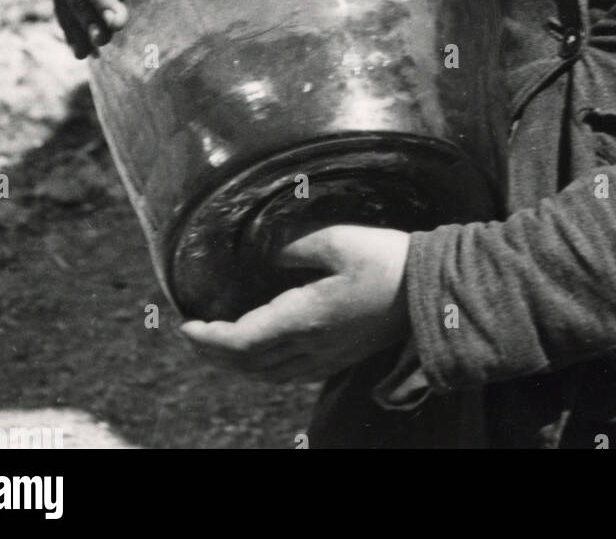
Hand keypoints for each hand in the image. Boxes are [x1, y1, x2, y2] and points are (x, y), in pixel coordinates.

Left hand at [180, 225, 410, 382]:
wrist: (429, 291)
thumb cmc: (387, 260)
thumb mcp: (340, 240)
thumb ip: (296, 246)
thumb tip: (266, 250)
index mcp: (305, 318)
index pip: (242, 341)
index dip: (209, 339)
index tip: (186, 326)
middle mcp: (311, 346)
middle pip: (249, 365)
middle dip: (215, 354)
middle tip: (193, 336)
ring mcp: (327, 356)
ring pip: (268, 374)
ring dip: (237, 364)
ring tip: (219, 346)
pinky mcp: (340, 356)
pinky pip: (289, 374)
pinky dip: (263, 368)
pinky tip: (263, 353)